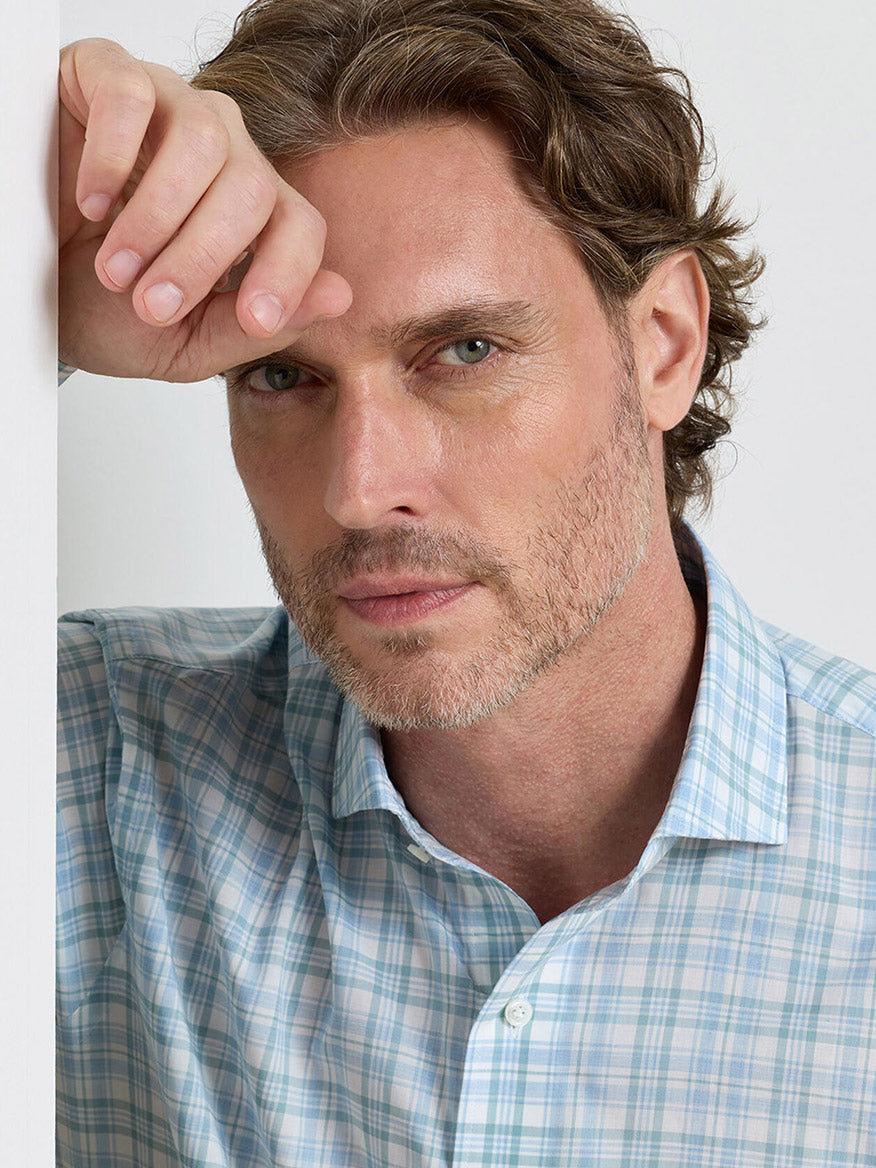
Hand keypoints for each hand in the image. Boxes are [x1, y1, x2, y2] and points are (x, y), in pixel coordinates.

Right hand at [58, 38, 351, 381]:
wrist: (27, 286)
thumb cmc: (105, 309)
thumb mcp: (186, 340)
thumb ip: (255, 326)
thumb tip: (340, 294)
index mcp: (253, 215)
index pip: (302, 227)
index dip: (288, 274)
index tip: (253, 318)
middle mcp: (224, 154)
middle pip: (254, 189)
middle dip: (203, 259)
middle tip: (150, 303)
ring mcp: (171, 108)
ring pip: (203, 143)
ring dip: (156, 219)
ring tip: (114, 266)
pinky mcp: (109, 76)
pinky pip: (133, 96)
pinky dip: (112, 157)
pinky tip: (91, 201)